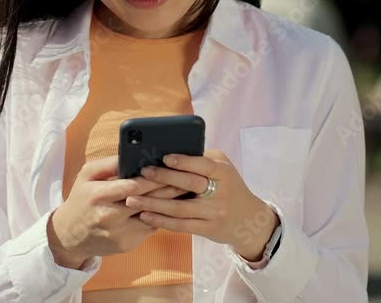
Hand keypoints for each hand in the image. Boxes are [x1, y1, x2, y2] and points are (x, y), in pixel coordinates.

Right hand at [47, 155, 190, 268]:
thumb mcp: (87, 175)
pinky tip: (171, 207)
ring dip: (169, 205)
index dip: (153, 178)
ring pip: (152, 217)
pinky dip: (161, 217)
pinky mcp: (126, 245)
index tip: (170, 168)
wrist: (69, 235)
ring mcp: (119, 233)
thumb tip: (132, 152)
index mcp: (99, 195)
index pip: (132, 186)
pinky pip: (149, 229)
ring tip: (184, 191)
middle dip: (168, 189)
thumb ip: (109, 164)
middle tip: (186, 179)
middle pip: (146, 201)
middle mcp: (109, 216)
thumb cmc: (81, 199)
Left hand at [124, 149, 279, 260]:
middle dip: (163, 179)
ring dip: (153, 204)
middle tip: (141, 174)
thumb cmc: (229, 186)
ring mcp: (214, 213)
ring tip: (132, 199)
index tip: (164, 157)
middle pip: (189, 185)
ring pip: (180, 209)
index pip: (203, 164)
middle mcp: (220, 192)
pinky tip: (144, 216)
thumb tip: (168, 150)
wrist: (249, 219)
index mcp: (223, 172)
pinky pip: (181, 226)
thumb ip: (201, 159)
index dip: (183, 161)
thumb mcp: (223, 168)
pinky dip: (160, 221)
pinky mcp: (207, 230)